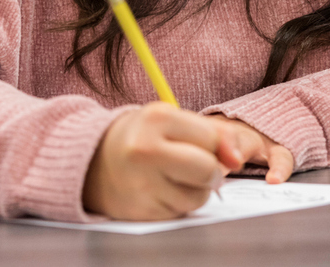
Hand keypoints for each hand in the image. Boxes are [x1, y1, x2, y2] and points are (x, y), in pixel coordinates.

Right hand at [82, 103, 292, 219]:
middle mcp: (146, 149)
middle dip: (210, 172)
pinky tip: (159, 190)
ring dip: (194, 190)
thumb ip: (213, 134)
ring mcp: (141, 182)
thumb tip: (237, 158)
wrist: (93, 161)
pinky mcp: (141, 209)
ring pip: (198, 197)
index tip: (199, 144)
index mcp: (157, 117)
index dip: (214, 146)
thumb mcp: (173, 121)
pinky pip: (180, 213)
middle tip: (195, 166)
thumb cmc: (142, 138)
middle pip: (208, 170)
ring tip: (171, 177)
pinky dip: (177, 204)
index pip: (213, 139)